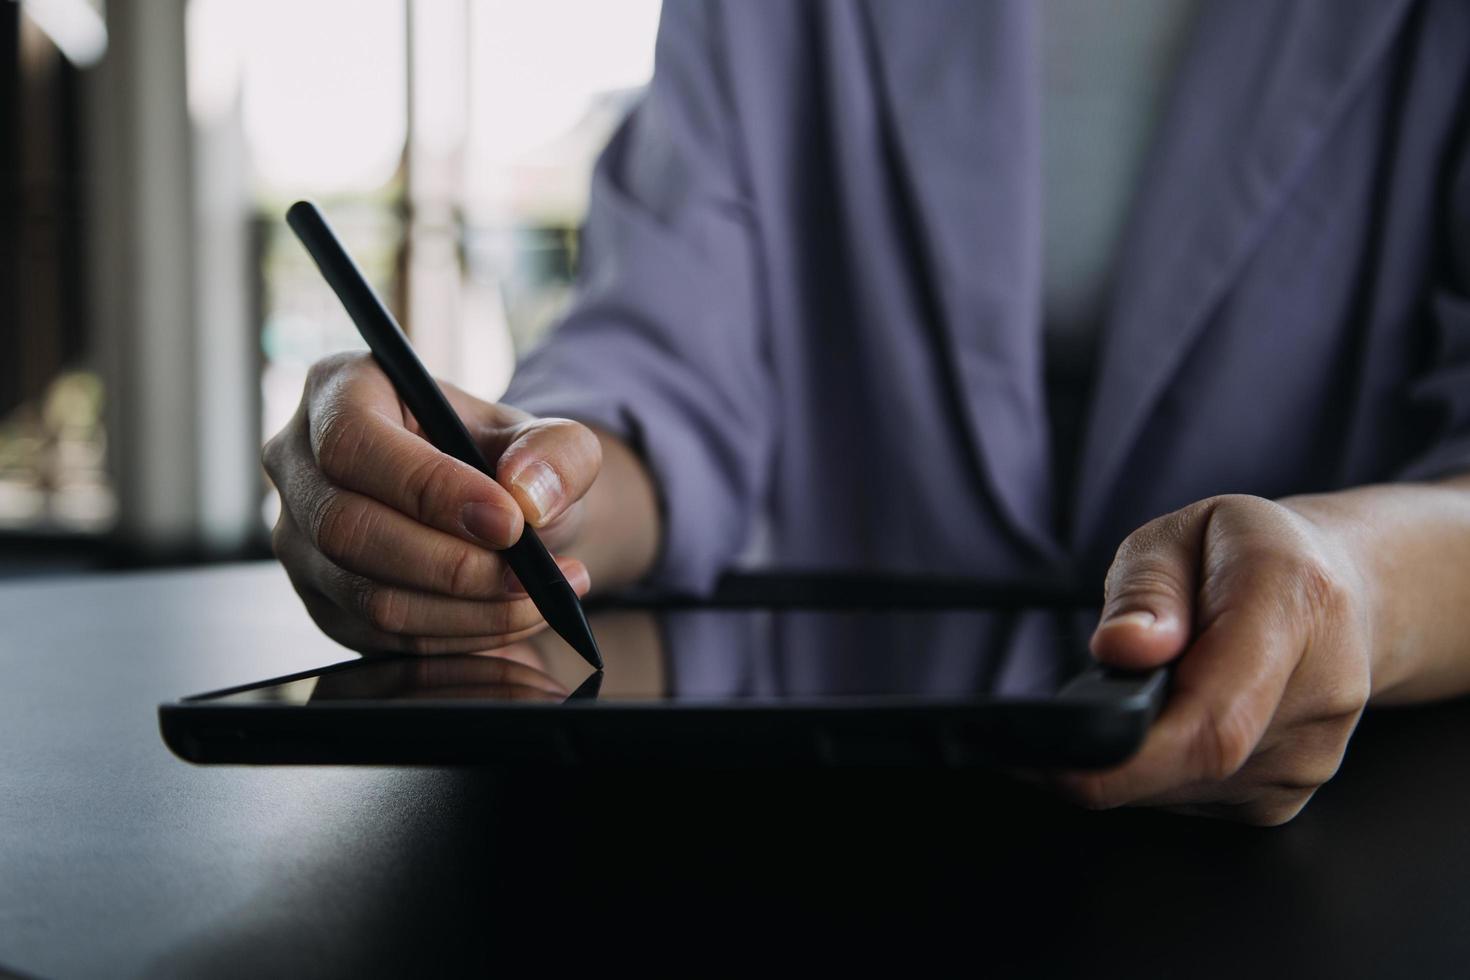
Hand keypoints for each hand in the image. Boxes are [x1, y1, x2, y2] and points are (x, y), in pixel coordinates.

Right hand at [263, 352, 599, 654]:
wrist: (498, 511)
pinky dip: (458, 636)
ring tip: (539, 594)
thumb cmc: (505, 459)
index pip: (354, 443)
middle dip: (452, 564)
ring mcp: (299, 541)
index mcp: (338, 392)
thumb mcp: (549, 438)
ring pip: (367, 596)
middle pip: (347, 529)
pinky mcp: (322, 603)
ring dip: (466, 610)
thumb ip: (558, 452)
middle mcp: (299, 464)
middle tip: (531, 575)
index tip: (509, 521)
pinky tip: (512, 616)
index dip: (429, 488)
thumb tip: (529, 493)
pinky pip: (382, 638)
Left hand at [1057, 494, 1373, 824]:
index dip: (1132, 755)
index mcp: (1294, 605)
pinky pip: (1196, 799)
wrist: (1343, 594)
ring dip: (1134, 759)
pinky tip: (1160, 722)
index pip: (1215, 715)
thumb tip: (1120, 650)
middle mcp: (1321, 693)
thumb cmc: (1244, 556)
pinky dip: (1158, 771)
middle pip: (1194, 761)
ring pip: (1186, 789)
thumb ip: (1145, 589)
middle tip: (1049, 727)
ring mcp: (1311, 756)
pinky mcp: (1287, 795)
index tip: (1055, 761)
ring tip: (1128, 699)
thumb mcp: (1178, 534)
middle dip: (1108, 754)